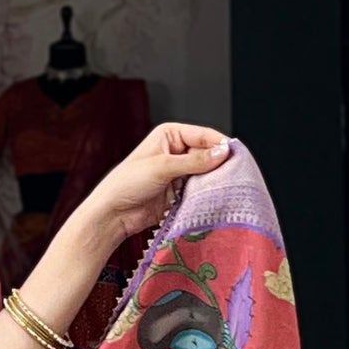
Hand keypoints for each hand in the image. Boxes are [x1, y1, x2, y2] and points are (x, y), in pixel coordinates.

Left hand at [76, 122, 232, 251]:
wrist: (112, 214)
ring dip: (214, 180)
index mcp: (170, 135)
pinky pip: (199, 190)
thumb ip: (195, 161)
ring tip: (228, 187)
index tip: (236, 155)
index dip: (220, 144)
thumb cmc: (127, 183)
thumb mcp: (163, 167)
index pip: (203, 135)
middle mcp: (176, 151)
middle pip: (207, 154)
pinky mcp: (178, 192)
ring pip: (206, 173)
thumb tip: (223, 152)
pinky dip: (206, 194)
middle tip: (236, 174)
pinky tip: (215, 197)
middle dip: (219, 164)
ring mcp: (178, 172)